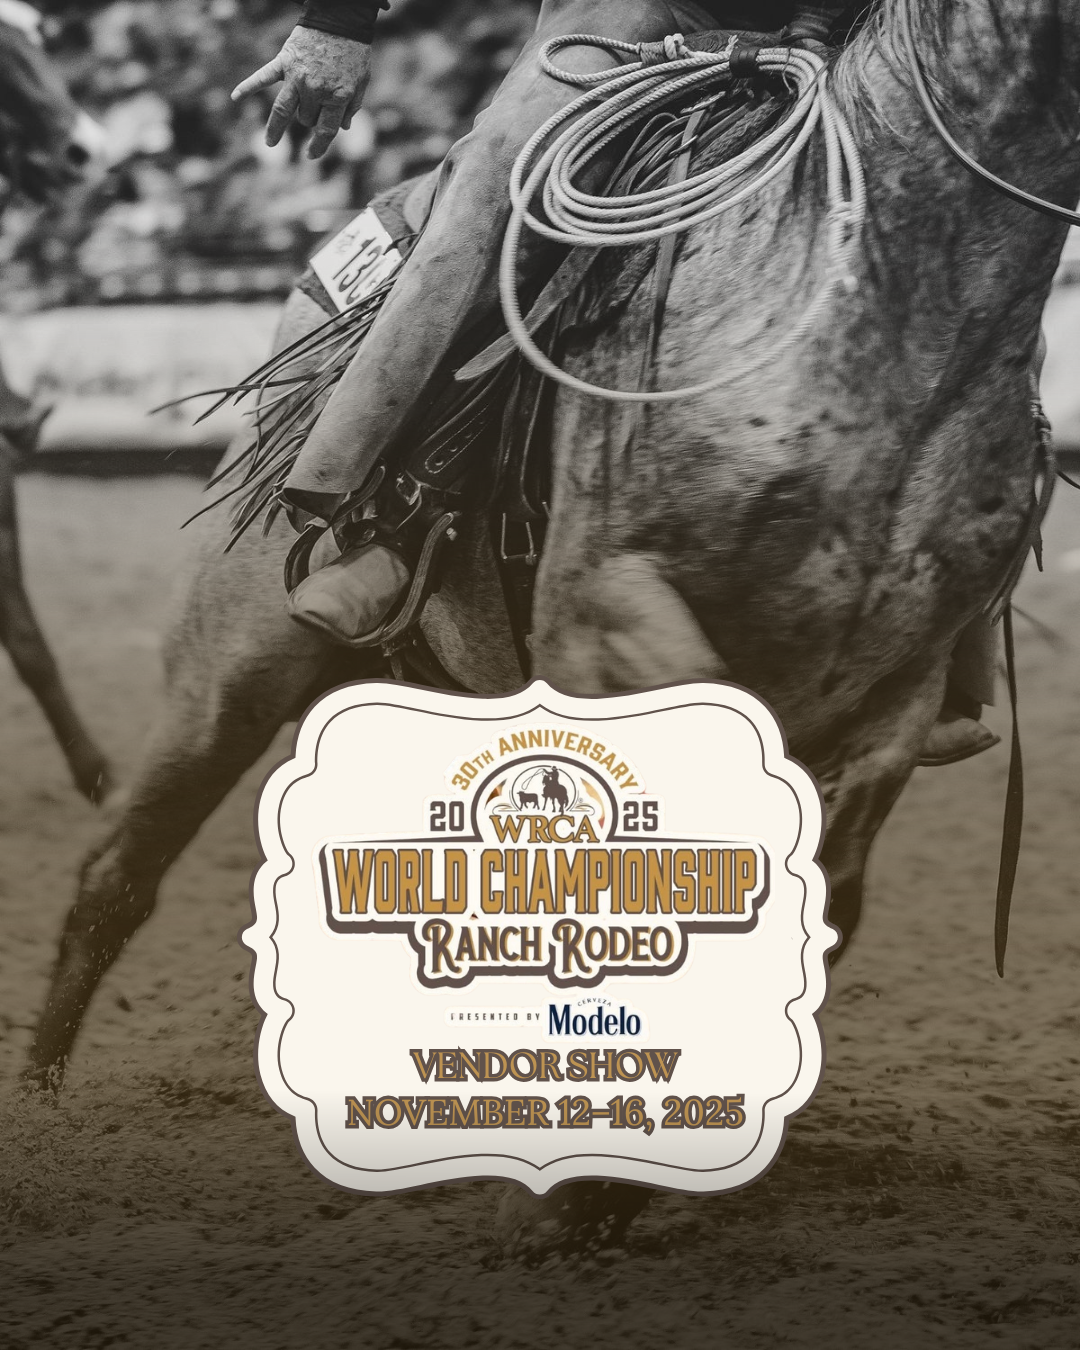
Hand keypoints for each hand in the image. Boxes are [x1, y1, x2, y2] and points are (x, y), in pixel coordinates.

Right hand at [231, 28, 372, 159]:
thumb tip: (343, 128)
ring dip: (275, 129)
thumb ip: (351, 106)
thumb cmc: (354, 51)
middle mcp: (315, 90)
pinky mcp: (284, 62)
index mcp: (337, 97)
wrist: (340, 18)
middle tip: (313, 110)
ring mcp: (297, 77)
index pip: (326, 130)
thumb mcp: (361, 82)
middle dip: (309, 118)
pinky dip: (248, 86)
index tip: (311, 155)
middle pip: (306, 118)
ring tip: (270, 143)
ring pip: (282, 110)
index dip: (319, 146)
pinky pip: (263, 77)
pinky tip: (236, 97)